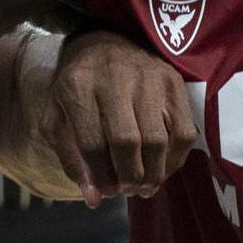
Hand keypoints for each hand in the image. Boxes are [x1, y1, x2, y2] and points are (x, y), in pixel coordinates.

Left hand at [38, 30, 197, 206]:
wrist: (104, 42)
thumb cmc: (77, 87)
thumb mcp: (58, 116)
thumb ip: (71, 159)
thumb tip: (93, 200)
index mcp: (77, 85)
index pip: (90, 142)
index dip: (100, 175)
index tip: (105, 192)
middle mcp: (114, 77)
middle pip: (127, 141)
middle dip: (128, 175)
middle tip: (127, 190)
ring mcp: (148, 77)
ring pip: (158, 138)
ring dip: (153, 172)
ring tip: (144, 187)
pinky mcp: (174, 81)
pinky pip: (183, 131)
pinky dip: (176, 158)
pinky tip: (163, 168)